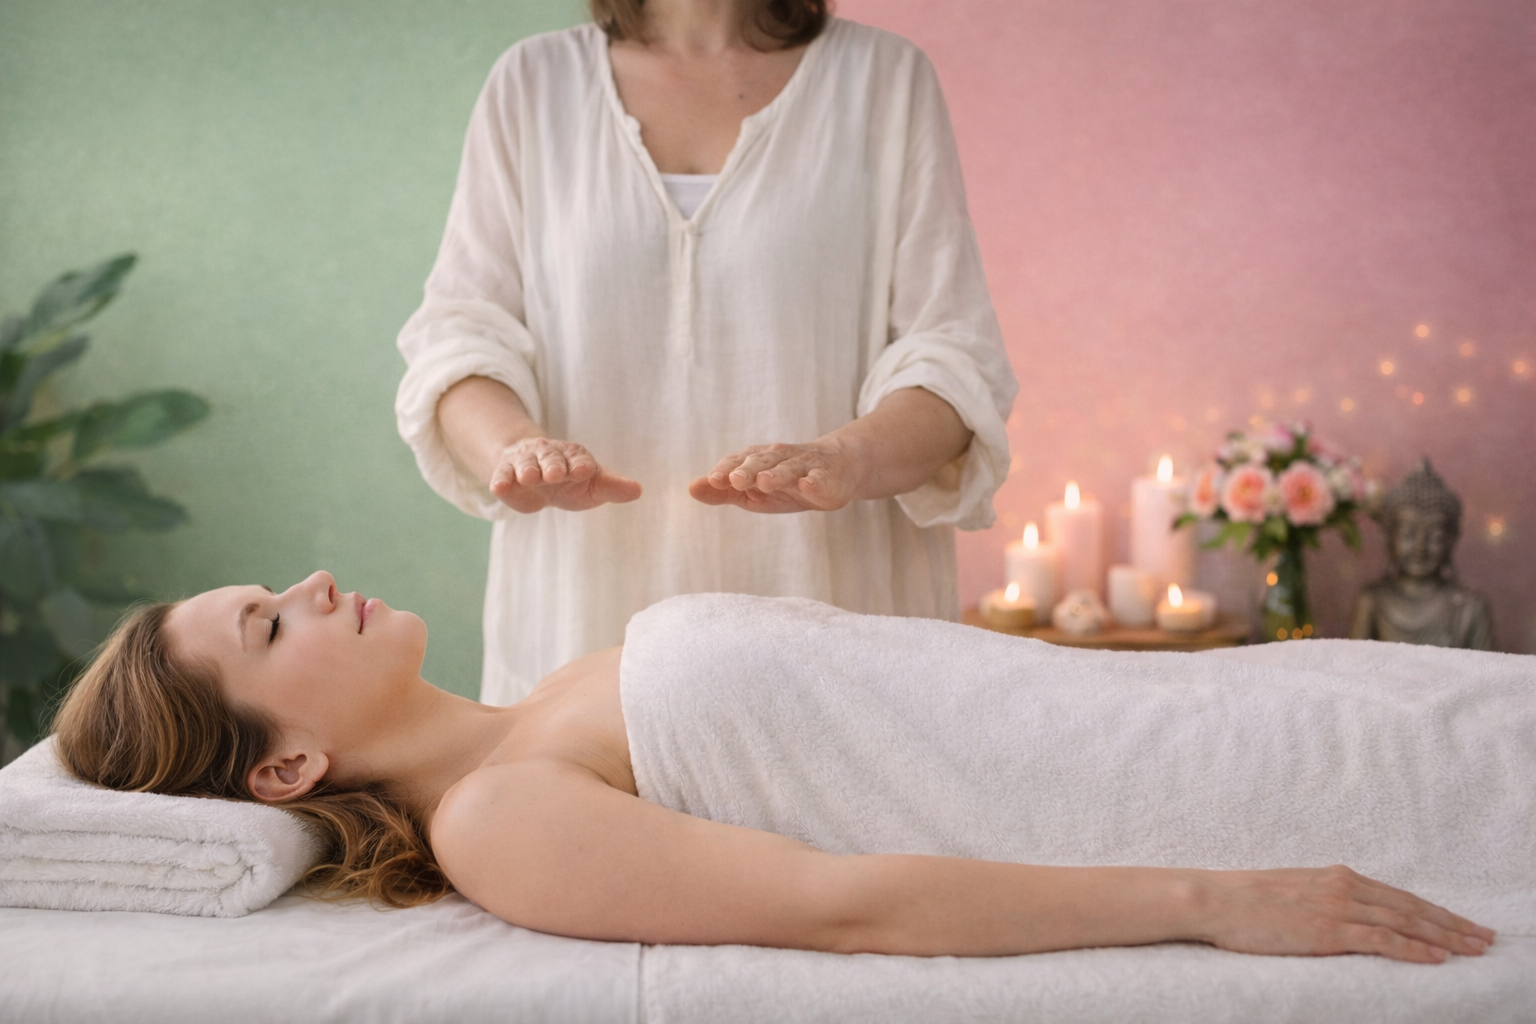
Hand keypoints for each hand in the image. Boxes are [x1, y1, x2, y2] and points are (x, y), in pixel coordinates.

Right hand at [490, 438, 641, 512]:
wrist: (535, 476)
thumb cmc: (571, 481)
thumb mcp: (593, 485)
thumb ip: (612, 487)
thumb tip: (638, 491)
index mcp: (575, 456)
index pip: (580, 459)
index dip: (581, 465)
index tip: (585, 471)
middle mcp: (550, 455)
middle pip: (551, 458)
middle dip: (553, 465)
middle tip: (555, 474)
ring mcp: (526, 463)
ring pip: (526, 465)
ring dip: (528, 470)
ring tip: (528, 478)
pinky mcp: (506, 475)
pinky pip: (503, 475)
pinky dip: (501, 480)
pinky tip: (499, 487)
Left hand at [688, 441, 865, 512]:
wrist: (837, 469)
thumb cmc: (787, 482)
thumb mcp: (753, 490)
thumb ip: (723, 491)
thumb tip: (691, 489)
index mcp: (759, 459)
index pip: (738, 461)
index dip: (726, 470)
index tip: (713, 479)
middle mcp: (780, 457)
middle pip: (762, 461)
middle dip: (748, 469)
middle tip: (735, 479)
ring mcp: (806, 465)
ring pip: (789, 468)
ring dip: (777, 474)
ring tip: (764, 482)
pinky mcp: (828, 477)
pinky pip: (821, 478)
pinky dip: (815, 481)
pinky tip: (808, 486)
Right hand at [1193, 864, 1494, 963]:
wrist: (1214, 898)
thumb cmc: (1245, 900)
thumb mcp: (1292, 891)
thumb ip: (1323, 899)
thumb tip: (1343, 914)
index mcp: (1336, 876)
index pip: (1398, 895)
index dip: (1435, 910)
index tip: (1462, 923)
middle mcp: (1343, 886)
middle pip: (1411, 906)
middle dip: (1452, 923)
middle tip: (1486, 937)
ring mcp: (1337, 907)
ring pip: (1405, 921)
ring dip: (1445, 936)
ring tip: (1474, 948)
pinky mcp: (1328, 929)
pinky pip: (1382, 938)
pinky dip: (1414, 948)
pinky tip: (1437, 958)